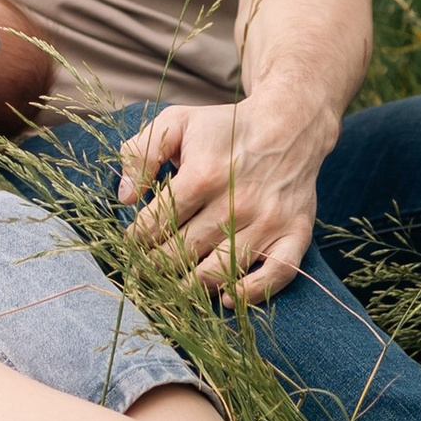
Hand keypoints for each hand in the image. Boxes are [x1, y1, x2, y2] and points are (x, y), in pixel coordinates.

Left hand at [116, 96, 328, 304]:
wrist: (290, 125)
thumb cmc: (226, 128)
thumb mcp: (177, 122)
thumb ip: (142, 152)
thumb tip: (126, 197)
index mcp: (203, 175)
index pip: (156, 224)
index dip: (135, 240)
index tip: (129, 245)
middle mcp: (236, 203)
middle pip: (182, 253)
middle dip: (155, 267)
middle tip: (143, 272)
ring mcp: (268, 222)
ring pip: (219, 271)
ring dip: (190, 286)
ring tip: (173, 288)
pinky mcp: (295, 234)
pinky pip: (275, 275)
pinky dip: (251, 293)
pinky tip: (227, 297)